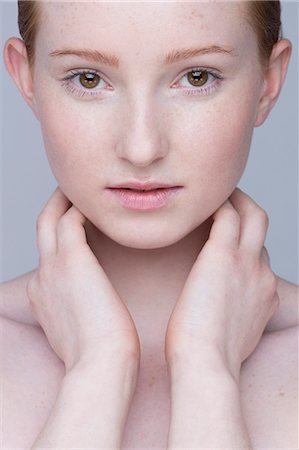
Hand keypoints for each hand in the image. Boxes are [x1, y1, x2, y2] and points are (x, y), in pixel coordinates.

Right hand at [27, 187, 139, 371]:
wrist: (100, 365)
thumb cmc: (101, 354)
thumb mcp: (82, 331)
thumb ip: (82, 313)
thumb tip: (95, 307)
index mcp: (43, 296)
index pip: (48, 255)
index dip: (61, 238)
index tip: (79, 228)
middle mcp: (42, 279)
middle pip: (41, 231)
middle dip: (54, 209)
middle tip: (71, 194)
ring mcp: (52, 268)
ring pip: (50, 219)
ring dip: (64, 200)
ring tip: (82, 190)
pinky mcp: (71, 260)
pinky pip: (69, 220)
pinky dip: (80, 208)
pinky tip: (98, 204)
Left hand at [165, 188, 278, 379]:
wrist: (206, 365)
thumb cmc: (207, 358)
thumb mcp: (232, 337)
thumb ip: (232, 321)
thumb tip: (217, 317)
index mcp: (264, 295)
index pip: (260, 258)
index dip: (245, 244)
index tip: (228, 238)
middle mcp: (263, 275)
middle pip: (263, 231)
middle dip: (248, 214)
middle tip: (228, 204)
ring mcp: (247, 263)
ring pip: (253, 215)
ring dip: (238, 200)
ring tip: (218, 195)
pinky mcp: (223, 256)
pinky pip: (227, 215)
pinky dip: (219, 204)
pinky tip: (201, 203)